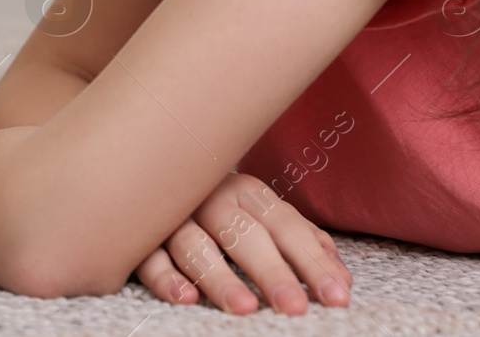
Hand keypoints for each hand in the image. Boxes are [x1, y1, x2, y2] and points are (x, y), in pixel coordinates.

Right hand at [133, 172, 353, 314]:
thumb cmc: (219, 206)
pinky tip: (185, 297)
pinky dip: (165, 277)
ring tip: (244, 307)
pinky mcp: (138, 236)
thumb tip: (341, 279)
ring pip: (194, 245)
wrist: (148, 173)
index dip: (312, 260)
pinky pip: (148, 257)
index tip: (337, 297)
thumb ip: (301, 242)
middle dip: (271, 271)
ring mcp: (170, 216)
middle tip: (294, 307)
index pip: (285, 226)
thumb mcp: (261, 215)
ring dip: (219, 277)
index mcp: (244, 191)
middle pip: (243, 234)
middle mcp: (209, 198)